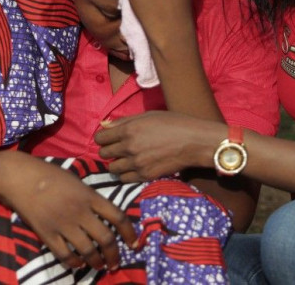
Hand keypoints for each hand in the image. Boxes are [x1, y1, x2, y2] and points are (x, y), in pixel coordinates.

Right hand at [0, 152, 137, 270]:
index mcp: (90, 196)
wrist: (21, 178)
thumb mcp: (78, 181)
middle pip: (105, 238)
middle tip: (116, 263)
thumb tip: (107, 216)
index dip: (130, 233)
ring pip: (87, 250)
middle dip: (114, 254)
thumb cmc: (51, 176)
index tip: (134, 244)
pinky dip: (74, 262)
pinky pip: (64, 254)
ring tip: (100, 266)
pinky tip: (79, 264)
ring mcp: (63, 224)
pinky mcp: (47, 234)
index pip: (118, 217)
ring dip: (96, 262)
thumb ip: (92, 199)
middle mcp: (80, 212)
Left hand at [96, 111, 217, 181]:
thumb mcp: (148, 116)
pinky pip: (124, 179)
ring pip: (113, 168)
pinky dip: (126, 174)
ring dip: (117, 163)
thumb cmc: (174, 123)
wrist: (195, 142)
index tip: (110, 138)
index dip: (103, 138)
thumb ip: (124, 121)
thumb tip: (104, 125)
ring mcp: (137, 163)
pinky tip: (135, 167)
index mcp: (129, 129)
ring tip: (128, 159)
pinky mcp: (145, 175)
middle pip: (104, 154)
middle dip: (109, 150)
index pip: (100, 138)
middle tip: (119, 148)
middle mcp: (129, 147)